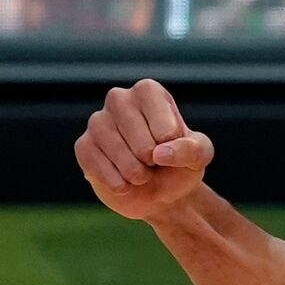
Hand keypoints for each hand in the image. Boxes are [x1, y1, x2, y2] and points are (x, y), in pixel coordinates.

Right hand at [74, 79, 213, 220]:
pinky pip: (96, 164)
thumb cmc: (179, 163)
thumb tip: (158, 153)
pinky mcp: (83, 145)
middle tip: (154, 161)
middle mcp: (119, 99)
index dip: (170, 142)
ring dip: (136, 173)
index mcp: (149, 92)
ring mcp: (98, 121)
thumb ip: (191, 150)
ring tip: (142, 173)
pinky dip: (117, 182)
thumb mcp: (200, 155)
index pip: (162, 122)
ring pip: (117, 152)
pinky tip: (125, 183)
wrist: (159, 192)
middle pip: (140, 140)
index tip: (172, 143)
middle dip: (152, 160)